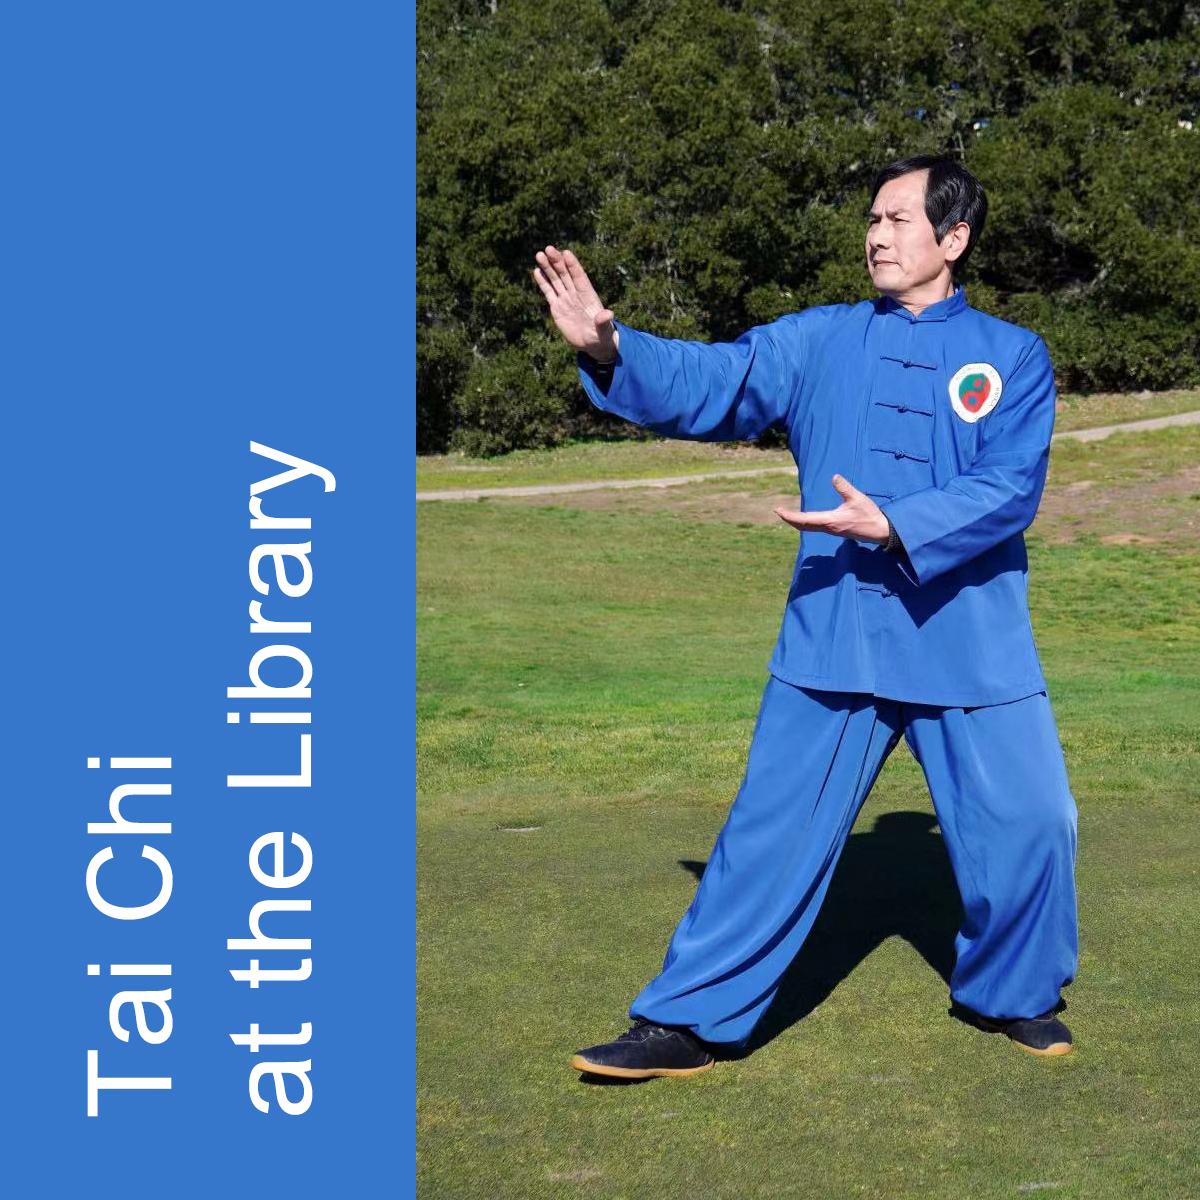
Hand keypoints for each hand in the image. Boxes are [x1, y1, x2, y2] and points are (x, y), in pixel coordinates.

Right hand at [531, 245, 619, 362]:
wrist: (593, 343)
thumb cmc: (602, 336)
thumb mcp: (604, 330)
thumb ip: (603, 321)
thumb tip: (608, 314)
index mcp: (588, 295)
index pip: (579, 277)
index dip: (573, 265)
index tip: (566, 253)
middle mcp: (576, 294)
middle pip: (565, 274)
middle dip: (557, 261)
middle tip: (548, 249)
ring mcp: (566, 299)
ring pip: (556, 280)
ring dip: (548, 267)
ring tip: (539, 255)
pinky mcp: (557, 308)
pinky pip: (549, 292)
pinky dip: (543, 282)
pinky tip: (537, 271)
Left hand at [774, 474, 890, 543]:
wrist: (880, 531)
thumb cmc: (869, 515)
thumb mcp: (857, 498)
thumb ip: (845, 488)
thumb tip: (834, 477)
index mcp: (830, 521)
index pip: (805, 519)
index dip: (790, 516)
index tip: (779, 511)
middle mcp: (828, 527)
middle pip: (803, 526)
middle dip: (790, 519)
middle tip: (778, 512)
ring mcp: (831, 530)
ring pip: (809, 527)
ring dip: (797, 522)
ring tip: (788, 515)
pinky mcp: (836, 530)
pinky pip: (815, 528)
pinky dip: (806, 523)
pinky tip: (806, 519)